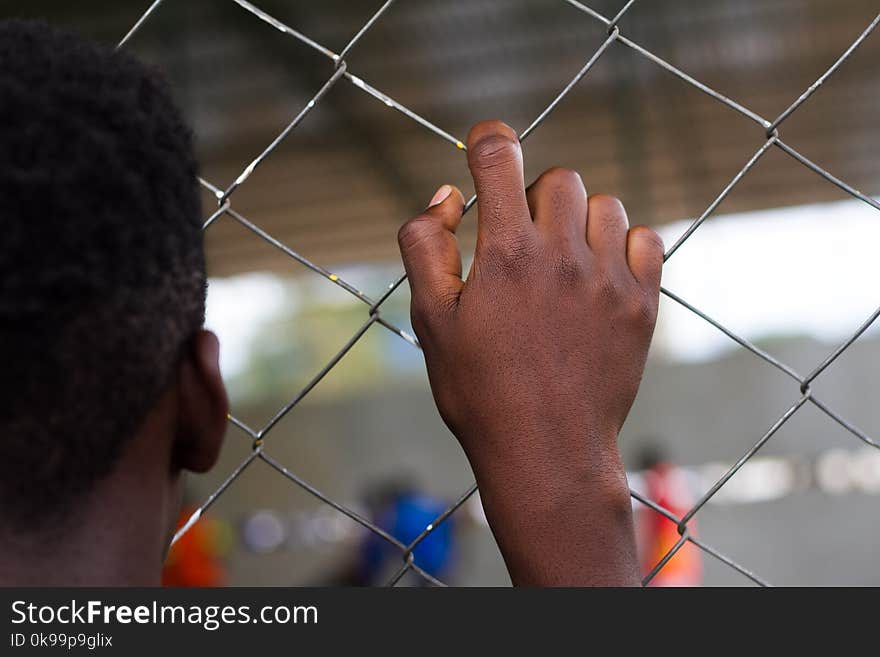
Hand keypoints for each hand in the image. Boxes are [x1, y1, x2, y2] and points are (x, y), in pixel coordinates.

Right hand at [397, 120, 663, 585]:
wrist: (546, 451)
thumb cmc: (479, 390)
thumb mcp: (430, 320)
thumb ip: (425, 245)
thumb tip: (447, 195)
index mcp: (505, 255)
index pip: (499, 156)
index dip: (488, 139)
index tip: (485, 146)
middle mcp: (563, 257)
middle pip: (556, 178)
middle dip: (532, 196)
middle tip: (518, 242)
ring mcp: (610, 280)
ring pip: (603, 204)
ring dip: (577, 220)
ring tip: (560, 263)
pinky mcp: (642, 304)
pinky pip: (645, 239)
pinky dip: (621, 245)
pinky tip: (598, 276)